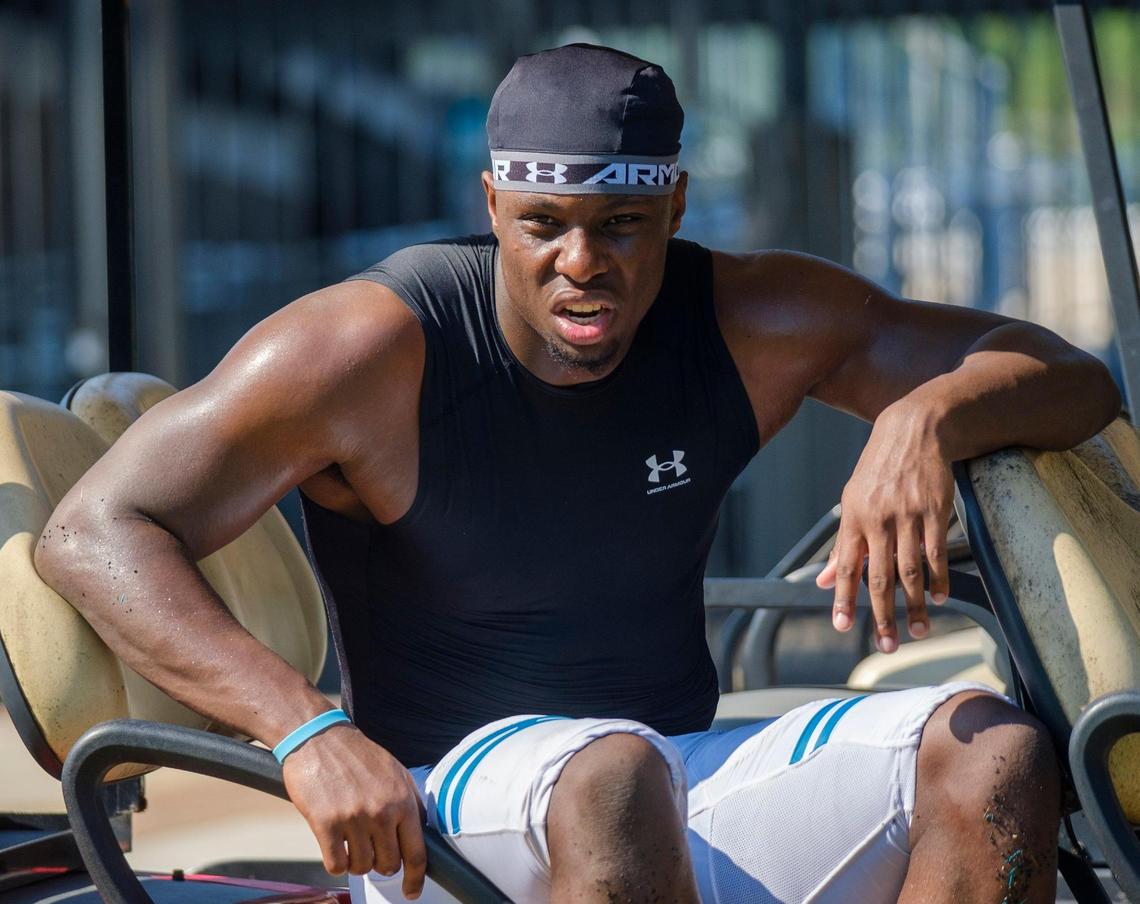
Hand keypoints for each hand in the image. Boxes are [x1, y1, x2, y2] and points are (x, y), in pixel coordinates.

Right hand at [282, 723, 426, 897]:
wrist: (319, 738)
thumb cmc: (357, 755)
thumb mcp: (395, 771)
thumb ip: (411, 802)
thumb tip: (422, 832)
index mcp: (402, 800)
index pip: (417, 852)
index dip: (416, 878)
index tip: (412, 891)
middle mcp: (381, 811)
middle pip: (389, 864)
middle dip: (381, 862)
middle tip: (371, 847)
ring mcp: (354, 819)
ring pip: (361, 867)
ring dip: (356, 861)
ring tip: (351, 840)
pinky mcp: (326, 824)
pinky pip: (336, 865)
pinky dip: (336, 861)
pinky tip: (335, 845)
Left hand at [815, 404, 952, 652]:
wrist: (914, 431)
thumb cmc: (878, 471)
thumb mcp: (852, 501)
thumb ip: (842, 545)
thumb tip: (825, 582)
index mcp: (854, 518)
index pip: (847, 567)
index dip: (844, 599)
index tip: (844, 627)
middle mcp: (878, 519)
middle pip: (879, 577)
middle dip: (882, 615)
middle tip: (886, 646)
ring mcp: (908, 515)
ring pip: (909, 570)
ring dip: (913, 605)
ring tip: (917, 632)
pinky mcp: (935, 511)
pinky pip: (935, 552)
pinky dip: (937, 578)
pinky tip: (938, 599)